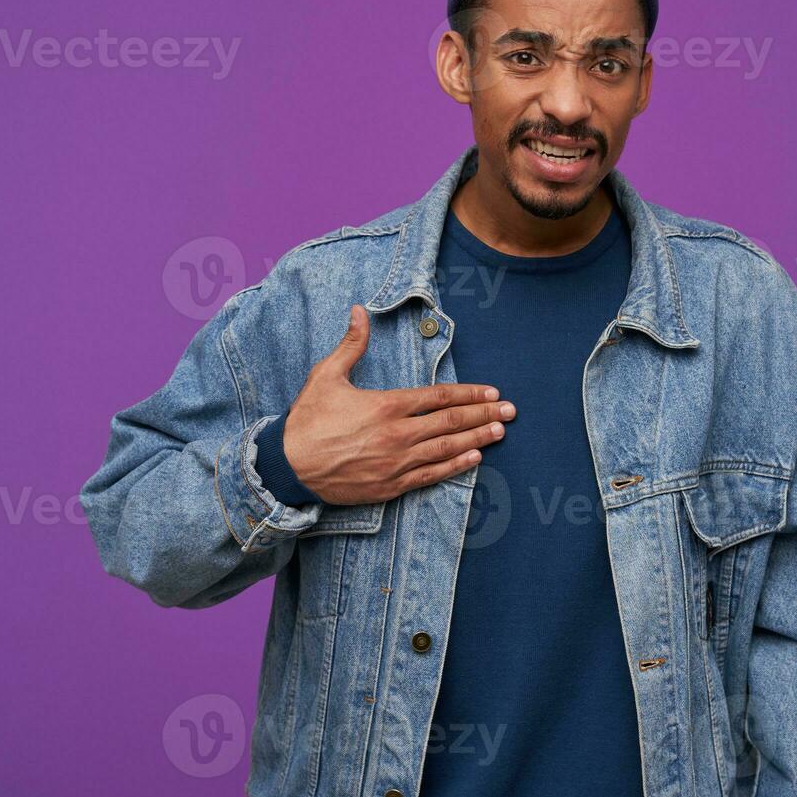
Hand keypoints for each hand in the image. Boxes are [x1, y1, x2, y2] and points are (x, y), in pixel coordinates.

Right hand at [281, 304, 515, 504]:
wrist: (286, 466)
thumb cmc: (306, 419)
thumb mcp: (326, 375)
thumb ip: (351, 344)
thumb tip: (360, 310)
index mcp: (386, 405)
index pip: (438, 397)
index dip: (468, 393)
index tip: (491, 392)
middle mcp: (397, 434)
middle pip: (450, 422)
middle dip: (483, 415)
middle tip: (511, 412)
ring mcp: (396, 463)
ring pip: (446, 450)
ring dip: (477, 439)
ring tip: (500, 432)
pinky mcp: (390, 486)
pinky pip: (430, 476)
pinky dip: (455, 468)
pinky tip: (474, 460)